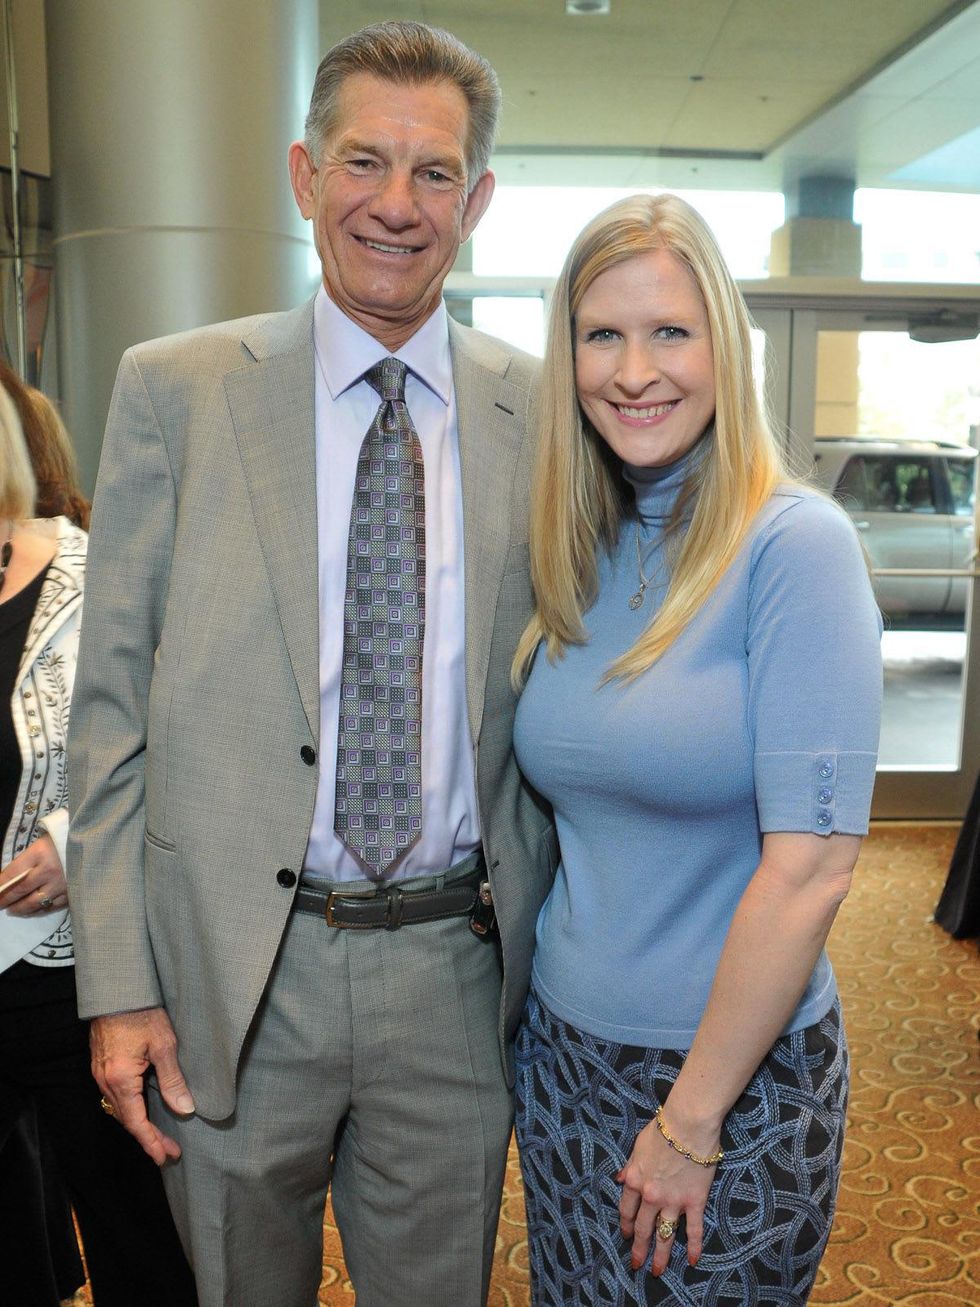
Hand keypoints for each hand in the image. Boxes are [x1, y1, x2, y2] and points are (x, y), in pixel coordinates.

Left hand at [0, 834, 68, 915]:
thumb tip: (7, 879)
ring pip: (35, 903)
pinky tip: (31, 911)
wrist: (95, 842)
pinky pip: (52, 907)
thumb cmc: (64, 840)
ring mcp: (62, 885)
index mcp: (40, 854)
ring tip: (12, 910)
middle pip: (21, 891)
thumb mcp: (41, 844)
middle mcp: (50, 872)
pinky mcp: (72, 893)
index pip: (13, 874)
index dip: (0, 886)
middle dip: (6, 900)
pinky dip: (38, 911)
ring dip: (20, 909)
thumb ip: (26, 861)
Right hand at [90, 1007, 195, 1164]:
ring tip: (160, 1135)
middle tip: (169, 1151)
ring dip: (139, 1123)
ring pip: (120, 1108)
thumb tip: (184, 1108)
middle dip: (148, 1137)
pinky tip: (144, 1108)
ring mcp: (101, 1073)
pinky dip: (131, 1108)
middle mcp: (105, 1080)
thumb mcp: (164, 1045)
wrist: (118, 988)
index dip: (151, 1142)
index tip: (164, 1157)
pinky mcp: (102, 1064)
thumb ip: (173, 1079)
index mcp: (120, 1079)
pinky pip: (116, 1095)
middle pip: (126, 1119)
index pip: (136, 1122)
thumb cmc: (143, 1011)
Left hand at [617, 1109, 718, 1275]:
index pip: (626, 1210)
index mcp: (634, 1180)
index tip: (625, 1236)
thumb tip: (619, 1178)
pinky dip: (693, 1247)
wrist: (687, 1125)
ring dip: (660, 1256)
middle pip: (642, 1228)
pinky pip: (693, 1229)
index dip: (625, 1225)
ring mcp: (673, 1202)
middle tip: (636, 1264)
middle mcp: (651, 1196)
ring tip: (657, 1271)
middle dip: (638, 1248)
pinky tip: (692, 1260)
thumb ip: (629, 1166)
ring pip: (664, 1235)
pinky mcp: (694, 1202)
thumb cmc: (662, 1130)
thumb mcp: (637, 1146)